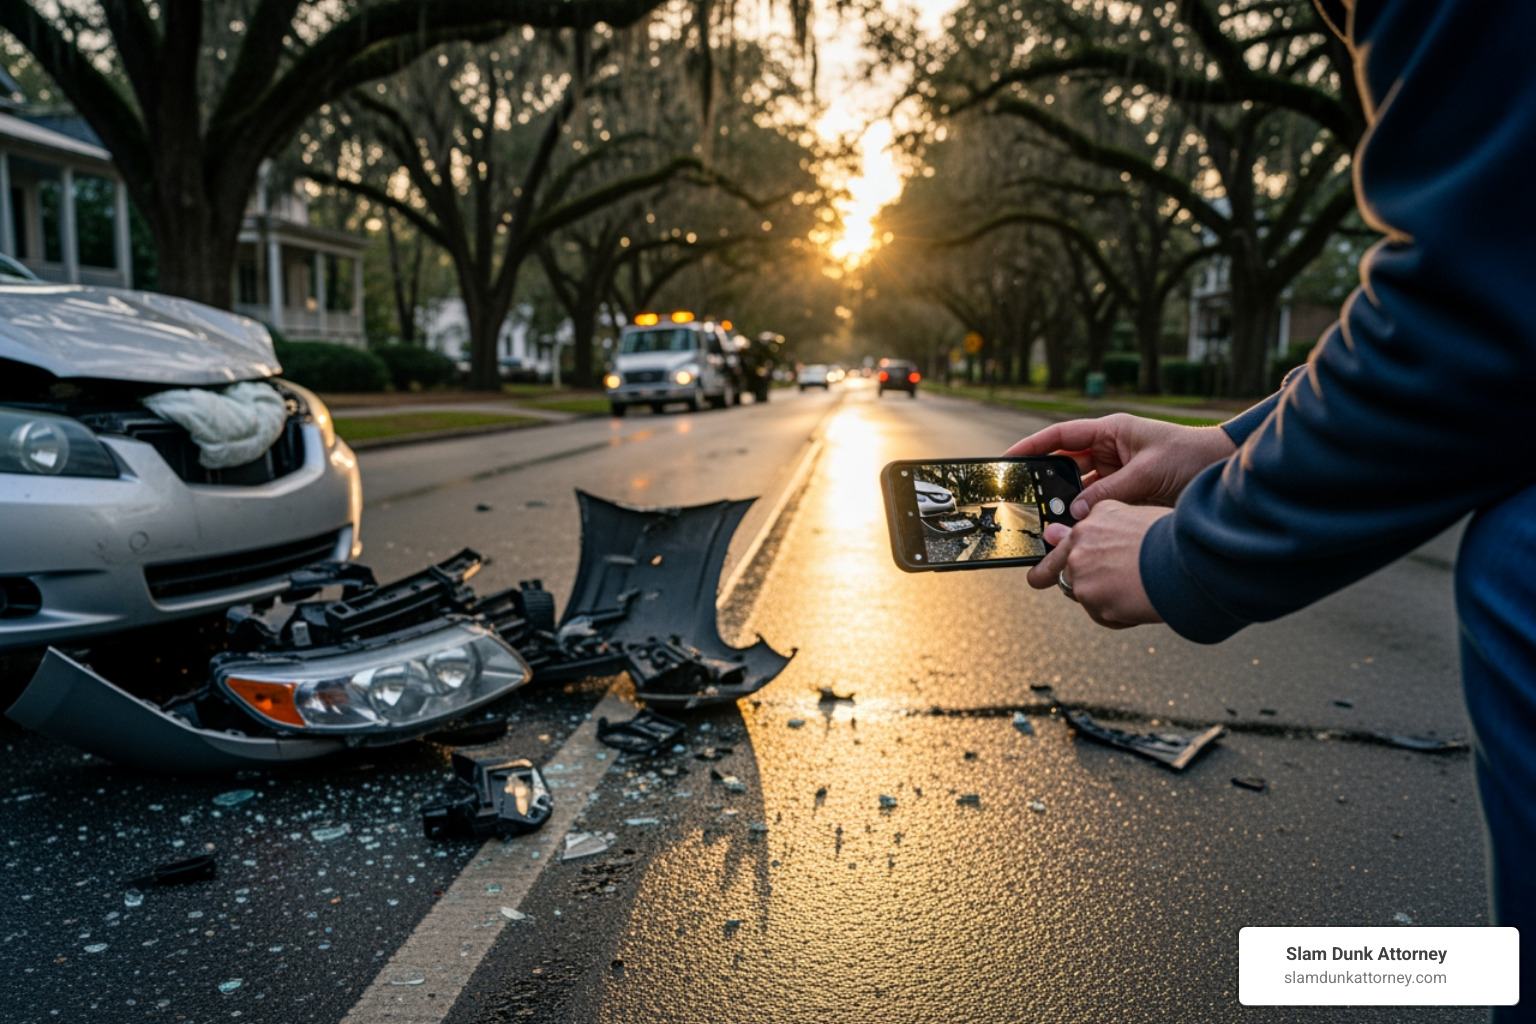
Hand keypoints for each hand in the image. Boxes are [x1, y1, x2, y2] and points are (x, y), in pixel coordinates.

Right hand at [1005, 413, 1235, 518]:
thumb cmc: (1192, 457)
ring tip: (1052, 524)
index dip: (1031, 447)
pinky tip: (1077, 532)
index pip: (1060, 436)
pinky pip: (1099, 506)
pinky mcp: (1128, 495)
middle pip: (1065, 467)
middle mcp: (1110, 451)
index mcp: (1110, 432)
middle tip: (1027, 504)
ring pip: (1081, 491)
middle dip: (1047, 485)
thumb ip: (1110, 492)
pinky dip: (1089, 518)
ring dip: (1069, 507)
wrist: (1226, 471)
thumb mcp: (1147, 472)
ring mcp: (1118, 474)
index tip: (1006, 461)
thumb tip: (1078, 513)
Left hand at [1025, 501, 1170, 627]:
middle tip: (1036, 579)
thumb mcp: (1135, 517)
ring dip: (1103, 598)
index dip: (1059, 548)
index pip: (1068, 537)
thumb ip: (1099, 526)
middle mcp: (1081, 544)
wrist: (1186, 561)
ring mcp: (1082, 573)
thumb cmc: (1171, 539)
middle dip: (1058, 574)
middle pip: (1065, 567)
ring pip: (1084, 593)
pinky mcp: (1091, 601)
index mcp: (1094, 519)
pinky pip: (1101, 615)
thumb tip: (1054, 533)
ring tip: (1135, 591)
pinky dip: (1118, 616)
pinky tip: (1139, 605)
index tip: (1045, 555)